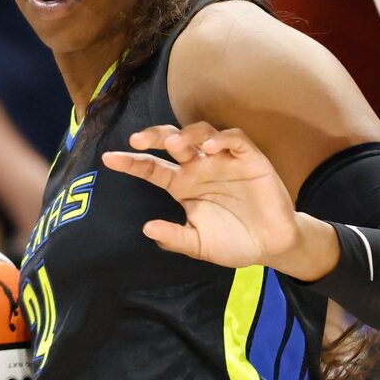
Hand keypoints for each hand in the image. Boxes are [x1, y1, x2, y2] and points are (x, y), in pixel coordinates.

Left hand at [102, 122, 337, 278]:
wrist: (271, 247)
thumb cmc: (233, 242)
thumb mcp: (199, 245)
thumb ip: (175, 238)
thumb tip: (146, 229)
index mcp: (183, 185)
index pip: (152, 169)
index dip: (131, 162)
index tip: (108, 159)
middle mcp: (200, 167)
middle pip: (172, 140)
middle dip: (154, 136)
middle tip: (137, 140)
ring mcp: (225, 160)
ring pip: (202, 132)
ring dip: (187, 134)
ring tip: (175, 144)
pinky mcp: (250, 159)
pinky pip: (236, 140)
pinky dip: (224, 138)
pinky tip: (212, 148)